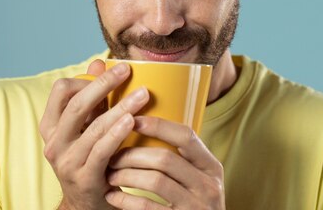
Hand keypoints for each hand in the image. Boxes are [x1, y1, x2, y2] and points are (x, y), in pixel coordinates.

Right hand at [39, 59, 150, 209]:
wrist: (90, 203)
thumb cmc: (93, 158)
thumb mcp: (89, 127)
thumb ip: (93, 99)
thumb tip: (99, 63)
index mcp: (52, 126)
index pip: (61, 90)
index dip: (87, 79)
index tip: (113, 71)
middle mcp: (54, 143)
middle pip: (76, 105)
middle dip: (104, 85)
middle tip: (128, 71)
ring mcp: (67, 162)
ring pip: (94, 128)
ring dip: (120, 108)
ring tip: (143, 95)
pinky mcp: (84, 178)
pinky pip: (101, 151)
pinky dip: (117, 134)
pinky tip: (132, 122)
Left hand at [105, 116, 224, 208]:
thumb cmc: (195, 203)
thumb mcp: (200, 180)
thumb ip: (185, 160)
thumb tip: (151, 128)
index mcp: (211, 167)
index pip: (186, 136)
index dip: (159, 126)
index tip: (134, 120)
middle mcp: (208, 185)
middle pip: (165, 159)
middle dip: (133, 155)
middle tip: (113, 157)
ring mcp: (195, 206)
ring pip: (155, 181)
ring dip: (126, 176)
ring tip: (111, 176)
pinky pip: (148, 207)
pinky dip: (126, 200)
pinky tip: (113, 196)